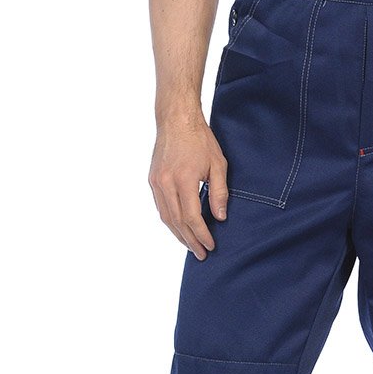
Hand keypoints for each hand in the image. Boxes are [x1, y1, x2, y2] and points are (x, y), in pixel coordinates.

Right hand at [148, 108, 229, 260]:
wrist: (176, 120)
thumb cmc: (200, 139)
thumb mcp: (218, 164)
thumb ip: (219, 192)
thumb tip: (220, 217)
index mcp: (184, 179)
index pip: (192, 217)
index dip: (201, 234)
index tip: (210, 245)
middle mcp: (166, 183)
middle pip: (177, 222)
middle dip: (190, 240)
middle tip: (201, 253)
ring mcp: (156, 182)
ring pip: (166, 217)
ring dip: (178, 234)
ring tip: (190, 245)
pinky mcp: (152, 180)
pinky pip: (161, 207)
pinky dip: (170, 220)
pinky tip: (179, 227)